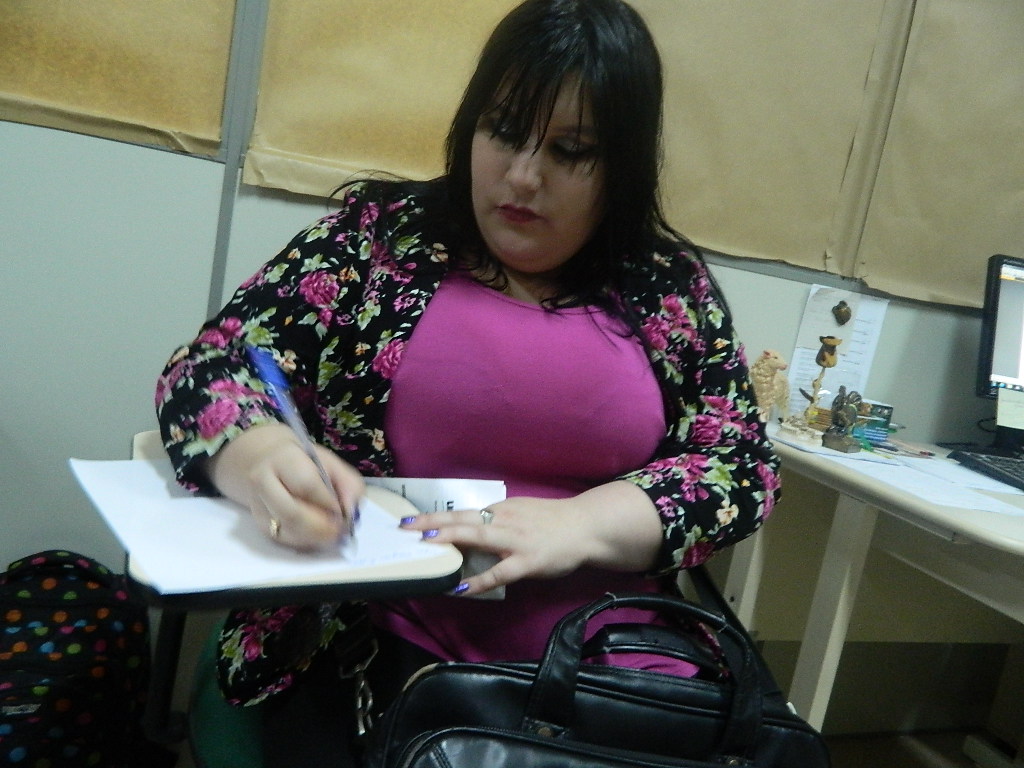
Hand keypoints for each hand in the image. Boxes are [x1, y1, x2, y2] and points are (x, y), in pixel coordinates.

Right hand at [204, 423, 364, 549]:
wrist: (266, 461)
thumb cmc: (304, 462)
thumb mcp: (331, 463)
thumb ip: (348, 483)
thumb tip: (352, 511)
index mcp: (284, 459)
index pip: (306, 485)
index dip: (329, 503)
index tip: (344, 512)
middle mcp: (263, 481)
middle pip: (291, 513)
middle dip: (322, 527)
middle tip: (340, 529)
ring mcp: (258, 504)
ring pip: (285, 531)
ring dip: (314, 538)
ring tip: (332, 533)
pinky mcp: (259, 523)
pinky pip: (283, 539)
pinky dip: (305, 542)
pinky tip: (317, 535)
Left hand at [398, 482, 661, 596]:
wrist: (586, 527)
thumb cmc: (553, 522)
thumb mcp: (521, 513)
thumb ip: (497, 522)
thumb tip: (469, 531)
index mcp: (500, 510)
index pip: (462, 513)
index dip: (435, 517)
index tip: (411, 521)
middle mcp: (504, 521)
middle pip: (463, 520)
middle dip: (432, 523)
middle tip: (405, 528)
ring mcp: (515, 541)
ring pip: (477, 537)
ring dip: (450, 539)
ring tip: (426, 545)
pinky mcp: (528, 562)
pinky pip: (499, 572)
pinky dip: (479, 580)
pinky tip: (461, 588)